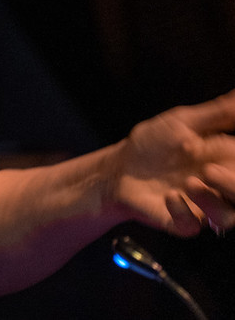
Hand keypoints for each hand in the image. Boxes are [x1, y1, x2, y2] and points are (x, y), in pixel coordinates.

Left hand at [111, 89, 234, 236]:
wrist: (117, 167)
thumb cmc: (152, 144)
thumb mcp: (183, 122)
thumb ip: (218, 113)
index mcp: (224, 160)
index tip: (227, 148)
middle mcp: (217, 187)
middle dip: (234, 185)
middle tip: (210, 170)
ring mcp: (199, 206)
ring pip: (226, 217)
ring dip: (213, 201)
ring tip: (191, 182)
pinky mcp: (178, 221)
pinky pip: (190, 226)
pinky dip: (183, 213)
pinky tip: (170, 197)